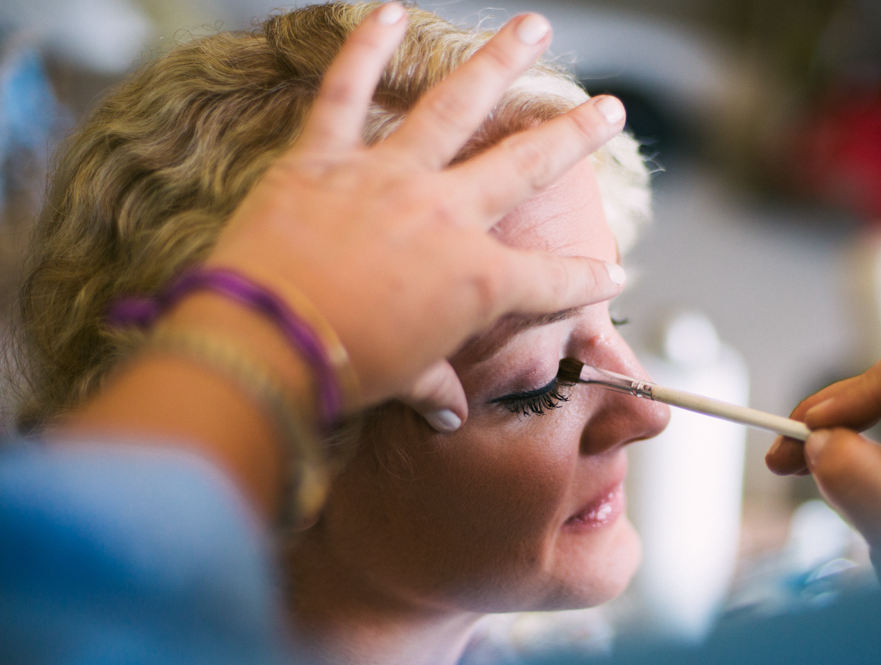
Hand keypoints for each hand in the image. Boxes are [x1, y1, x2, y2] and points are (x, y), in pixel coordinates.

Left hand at [206, 3, 627, 429]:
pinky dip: (365, 49)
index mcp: (476, 280)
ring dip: (499, 61)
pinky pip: (347, 91)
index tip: (616, 272)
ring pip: (456, 105)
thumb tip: (447, 409)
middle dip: (577, 135)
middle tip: (610, 109)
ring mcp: (388, 178)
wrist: (265, 344)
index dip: (590, 279)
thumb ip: (434, 386)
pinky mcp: (325, 158)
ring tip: (533, 27)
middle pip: (528, 164)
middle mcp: (446, 216)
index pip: (554, 279)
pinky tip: (389, 11)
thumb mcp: (403, 382)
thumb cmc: (340, 372)